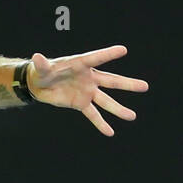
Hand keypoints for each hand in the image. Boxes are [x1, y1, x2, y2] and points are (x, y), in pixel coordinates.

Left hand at [26, 47, 147, 136]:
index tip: (123, 50)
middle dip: (127, 84)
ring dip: (118, 109)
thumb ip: (42, 64)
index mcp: (81, 64)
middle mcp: (89, 77)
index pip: (97, 58)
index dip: (108, 54)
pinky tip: (110, 132)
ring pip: (106, 101)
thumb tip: (37, 57)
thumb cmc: (43, 70)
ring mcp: (88, 91)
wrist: (40, 84)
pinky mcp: (81, 103)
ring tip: (132, 116)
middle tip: (145, 87)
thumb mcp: (41, 67)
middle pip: (111, 81)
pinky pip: (93, 114)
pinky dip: (100, 124)